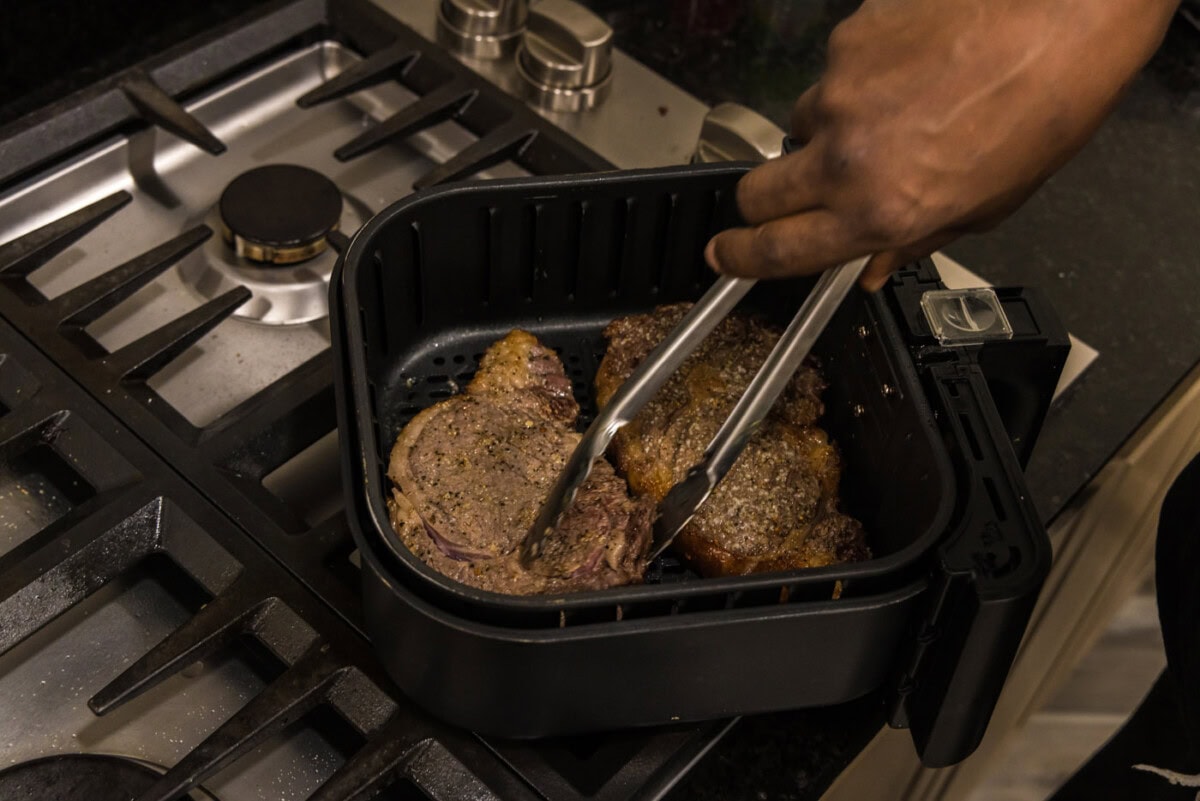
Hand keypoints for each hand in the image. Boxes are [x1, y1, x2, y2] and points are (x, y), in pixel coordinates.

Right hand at [705, 0, 1178, 289]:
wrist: (1064, 17)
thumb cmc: (1042, 115)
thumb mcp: (985, 207)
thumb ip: (911, 240)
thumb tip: (868, 266)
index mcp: (879, 213)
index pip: (777, 250)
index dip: (741, 258)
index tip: (723, 254)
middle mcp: (845, 158)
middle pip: (756, 191)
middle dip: (764, 200)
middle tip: (796, 190)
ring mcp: (838, 91)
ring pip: (799, 124)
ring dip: (829, 129)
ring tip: (895, 111)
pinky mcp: (847, 40)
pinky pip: (834, 71)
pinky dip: (861, 78)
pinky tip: (911, 68)